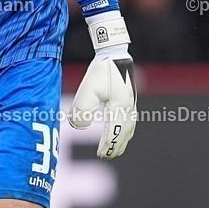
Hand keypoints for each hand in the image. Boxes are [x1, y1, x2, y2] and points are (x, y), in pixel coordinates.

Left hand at [68, 16, 136, 158]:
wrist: (114, 52)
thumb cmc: (101, 70)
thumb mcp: (87, 89)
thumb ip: (81, 109)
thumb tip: (77, 125)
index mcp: (120, 108)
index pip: (114, 133)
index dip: (108, 145)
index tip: (100, 154)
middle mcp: (128, 107)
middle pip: (124, 133)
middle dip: (116, 146)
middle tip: (106, 155)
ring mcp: (131, 102)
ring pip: (129, 127)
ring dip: (122, 139)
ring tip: (114, 147)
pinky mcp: (130, 97)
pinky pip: (130, 119)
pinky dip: (126, 129)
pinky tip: (121, 129)